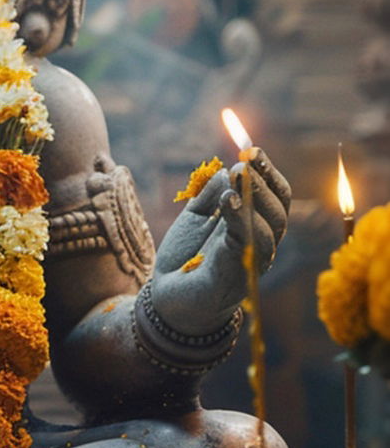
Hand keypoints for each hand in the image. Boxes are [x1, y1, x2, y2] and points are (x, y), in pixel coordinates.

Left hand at [150, 149, 290, 337]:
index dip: (269, 173)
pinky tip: (229, 200)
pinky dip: (240, 219)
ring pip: (269, 229)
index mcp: (258, 227)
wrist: (168, 297)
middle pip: (279, 211)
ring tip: (237, 176)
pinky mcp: (235, 277)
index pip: (276, 197)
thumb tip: (227, 171)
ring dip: (254, 198)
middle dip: (263, 182)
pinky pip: (245, 246)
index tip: (252, 149)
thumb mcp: (197, 216)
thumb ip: (211, 192)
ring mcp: (252, 263)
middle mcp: (262, 245)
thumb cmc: (188, 256)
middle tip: (244, 160)